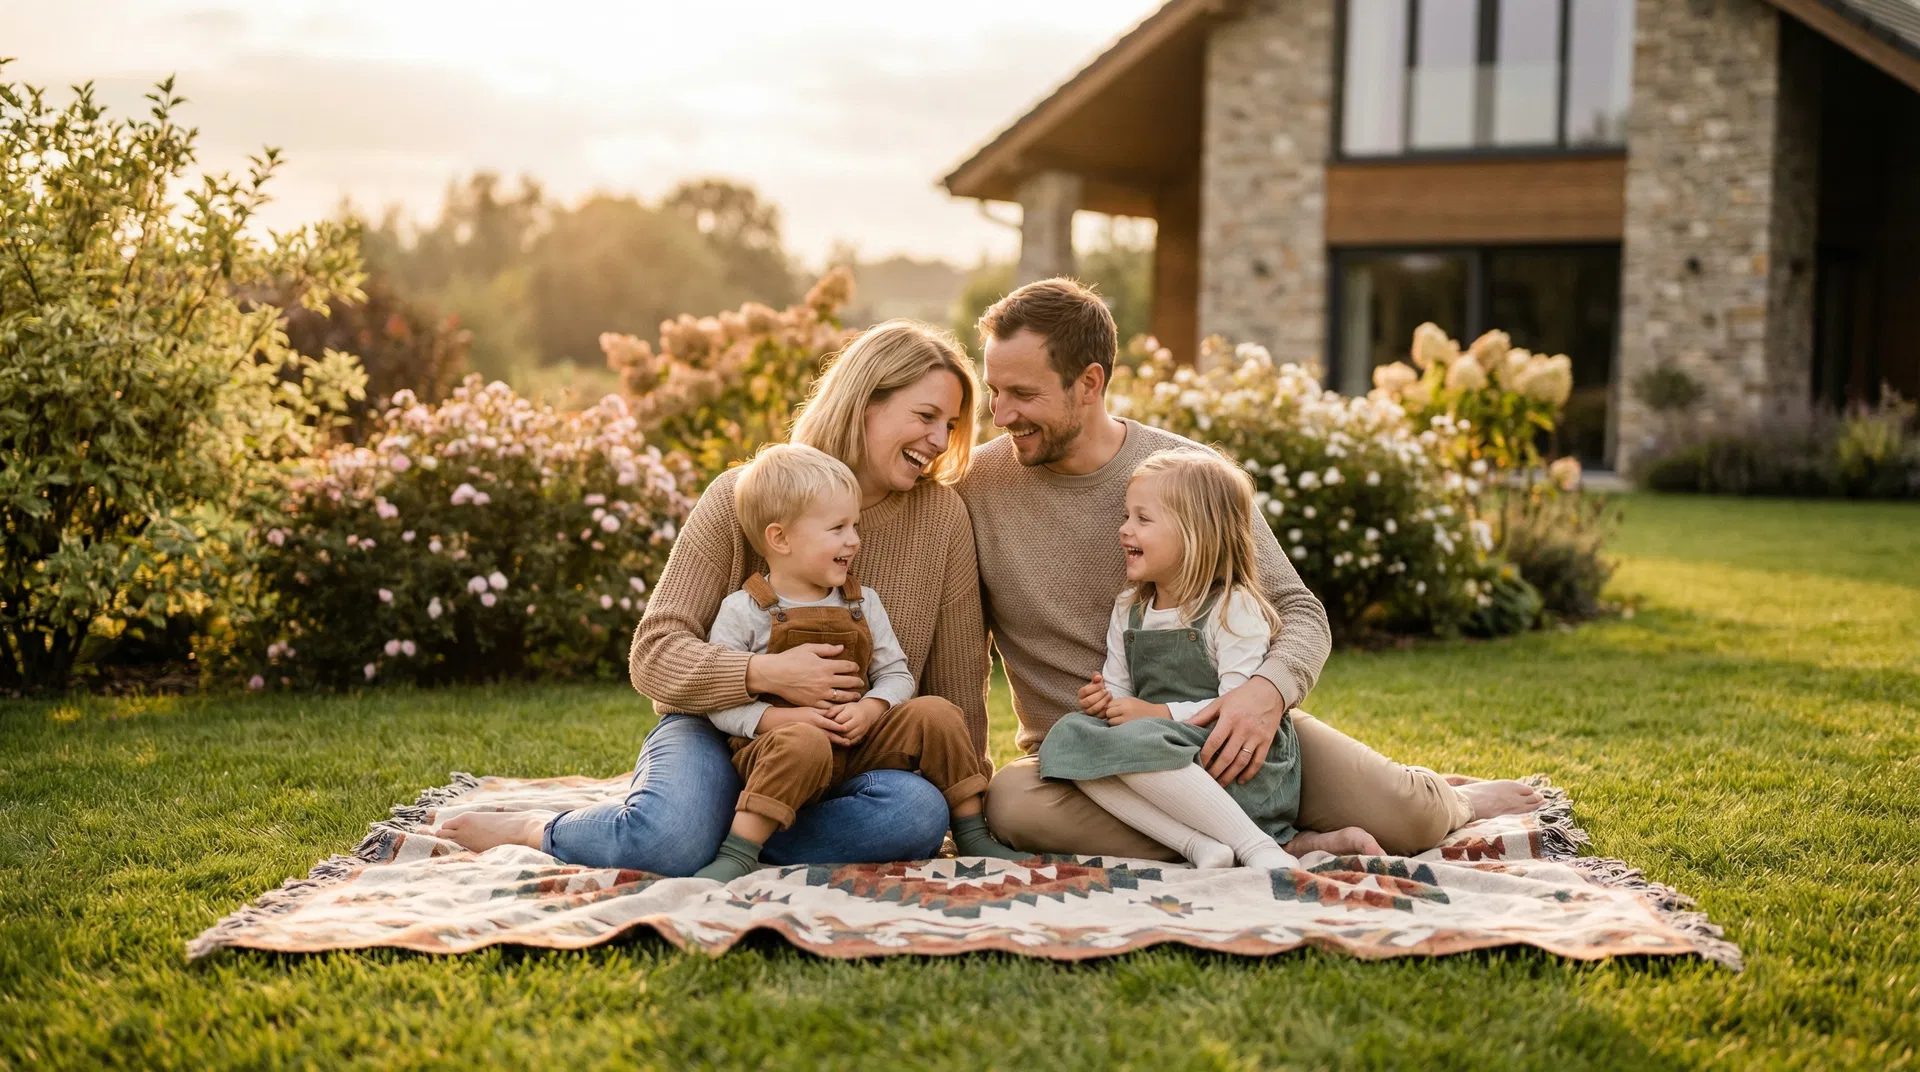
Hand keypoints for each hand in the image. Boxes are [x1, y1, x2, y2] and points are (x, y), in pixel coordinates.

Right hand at [745, 644, 863, 709]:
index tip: (856, 668)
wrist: (774, 675)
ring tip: (856, 696)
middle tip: (861, 683)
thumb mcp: (808, 649)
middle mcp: (825, 680)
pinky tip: (841, 705)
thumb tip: (841, 648)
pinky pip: (829, 707)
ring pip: (842, 697)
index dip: (854, 667)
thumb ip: (826, 649)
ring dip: (851, 696)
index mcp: (826, 666)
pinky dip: (837, 706)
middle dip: (857, 682)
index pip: (847, 667)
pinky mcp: (812, 702)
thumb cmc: (790, 659)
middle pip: (848, 682)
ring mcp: (819, 693)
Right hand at [757, 705, 855, 745]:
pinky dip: (826, 744)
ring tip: (845, 745)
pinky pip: (818, 742)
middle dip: (840, 738)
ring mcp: (810, 733)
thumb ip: (822, 711)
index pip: (831, 723)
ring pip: (825, 739)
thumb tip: (834, 712)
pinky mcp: (807, 738)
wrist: (780, 721)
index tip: (849, 729)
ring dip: (835, 742)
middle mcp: (814, 727)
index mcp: (816, 718)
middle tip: (850, 742)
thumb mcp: (810, 709)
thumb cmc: (796, 713)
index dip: (840, 726)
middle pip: (830, 734)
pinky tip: (832, 747)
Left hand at [826, 697, 887, 744]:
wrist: (869, 712)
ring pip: (848, 737)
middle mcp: (859, 721)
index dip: (831, 722)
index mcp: (853, 711)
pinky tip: (839, 739)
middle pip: (844, 729)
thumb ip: (833, 710)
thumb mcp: (843, 706)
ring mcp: (862, 729)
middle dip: (835, 730)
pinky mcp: (862, 736)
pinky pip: (852, 742)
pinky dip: (845, 742)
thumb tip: (824, 716)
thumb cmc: (852, 708)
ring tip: (833, 734)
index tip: (826, 722)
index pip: (840, 720)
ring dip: (839, 737)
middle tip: (828, 730)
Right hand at [1078, 674, 1112, 716]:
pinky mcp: (1095, 717)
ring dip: (1104, 701)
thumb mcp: (1097, 681)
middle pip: (1089, 701)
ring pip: (1094, 708)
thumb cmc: (1099, 688)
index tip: (1102, 684)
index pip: (1084, 691)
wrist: (1103, 697)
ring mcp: (1088, 711)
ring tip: (1109, 695)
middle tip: (1107, 691)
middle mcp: (1082, 704)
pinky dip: (1106, 709)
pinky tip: (1110, 703)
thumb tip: (1098, 677)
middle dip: (1100, 695)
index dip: (1094, 687)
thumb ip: (1096, 676)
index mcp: (1081, 694)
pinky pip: (1100, 715)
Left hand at [1103, 697, 1169, 725]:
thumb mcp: (1130, 700)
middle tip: (1116, 717)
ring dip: (1113, 722)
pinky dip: (1117, 728)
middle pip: (1108, 713)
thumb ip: (1118, 703)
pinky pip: (1116, 728)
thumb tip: (1103, 708)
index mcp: (1125, 701)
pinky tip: (1122, 727)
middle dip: (1110, 716)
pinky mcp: (1128, 727)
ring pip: (1110, 721)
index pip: (1108, 704)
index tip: (1113, 711)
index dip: (1109, 708)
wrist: (1156, 715)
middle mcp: (1125, 709)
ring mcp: (1127, 719)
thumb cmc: (1141, 708)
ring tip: (1120, 722)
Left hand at [1189, 676, 1284, 785]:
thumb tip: (1183, 724)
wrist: (1270, 691)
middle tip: (1207, 780)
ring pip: (1242, 762)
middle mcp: (1243, 729)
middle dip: (1216, 771)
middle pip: (1227, 756)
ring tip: (1220, 784)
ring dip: (1230, 775)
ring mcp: (1256, 737)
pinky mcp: (1266, 741)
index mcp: (1230, 719)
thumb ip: (1202, 716)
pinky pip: (1258, 761)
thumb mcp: (1220, 703)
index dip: (1205, 756)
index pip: (1214, 742)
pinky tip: (1240, 780)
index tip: (1197, 765)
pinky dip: (1249, 773)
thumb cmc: (1241, 697)